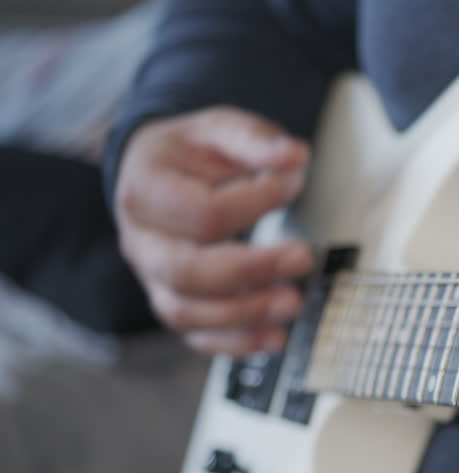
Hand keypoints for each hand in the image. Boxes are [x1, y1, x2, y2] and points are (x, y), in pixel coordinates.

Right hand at [115, 107, 314, 354]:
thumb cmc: (191, 153)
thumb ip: (254, 140)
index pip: (201, 213)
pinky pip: (197, 337)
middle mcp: (142, 241)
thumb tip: (294, 155)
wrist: (160, 174)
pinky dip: (237, 343)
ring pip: (188, 313)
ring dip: (246, 314)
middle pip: (187, 272)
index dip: (254, 202)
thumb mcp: (218, 129)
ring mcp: (154, 278)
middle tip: (302, 258)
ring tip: (293, 302)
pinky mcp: (175, 302)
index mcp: (144, 192)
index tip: (294, 182)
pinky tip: (276, 338)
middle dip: (251, 271)